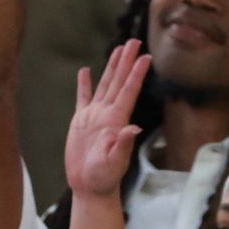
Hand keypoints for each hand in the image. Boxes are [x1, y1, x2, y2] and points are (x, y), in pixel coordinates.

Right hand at [65, 41, 149, 198]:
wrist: (90, 187)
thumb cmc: (104, 178)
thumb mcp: (114, 163)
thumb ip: (122, 145)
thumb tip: (133, 128)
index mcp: (117, 121)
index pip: (129, 91)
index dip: (137, 73)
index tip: (146, 56)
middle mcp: (109, 114)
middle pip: (119, 81)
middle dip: (127, 61)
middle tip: (134, 41)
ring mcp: (95, 116)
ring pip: (105, 84)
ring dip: (112, 67)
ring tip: (119, 49)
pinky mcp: (81, 122)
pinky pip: (82, 98)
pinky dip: (84, 84)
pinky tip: (85, 71)